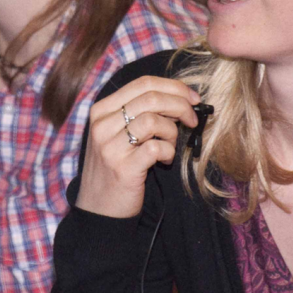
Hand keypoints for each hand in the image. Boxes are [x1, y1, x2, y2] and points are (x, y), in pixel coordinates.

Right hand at [75, 76, 201, 218]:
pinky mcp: (123, 168)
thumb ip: (140, 113)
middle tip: (192, 120)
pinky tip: (164, 161)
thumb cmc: (116, 166)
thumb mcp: (118, 133)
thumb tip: (180, 98)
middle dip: (181, 105)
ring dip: (173, 132)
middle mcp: (102, 124)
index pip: (142, 83)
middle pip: (151, 98)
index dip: (173, 87)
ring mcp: (110, 146)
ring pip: (154, 120)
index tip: (193, 97)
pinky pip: (157, 148)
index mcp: (101, 110)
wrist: (99, 208)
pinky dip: (169, 152)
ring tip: (170, 146)